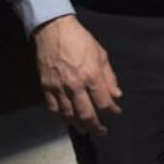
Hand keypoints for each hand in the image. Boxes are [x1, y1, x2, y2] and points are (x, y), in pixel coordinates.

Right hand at [34, 15, 121, 135]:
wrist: (54, 31)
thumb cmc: (80, 40)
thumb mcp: (101, 55)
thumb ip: (109, 77)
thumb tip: (116, 94)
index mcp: (91, 75)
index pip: (103, 101)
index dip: (111, 110)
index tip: (115, 112)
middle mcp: (75, 85)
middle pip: (86, 114)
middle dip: (95, 126)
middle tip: (101, 131)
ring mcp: (59, 88)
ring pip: (69, 115)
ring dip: (78, 125)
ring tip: (85, 130)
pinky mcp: (46, 87)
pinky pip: (53, 108)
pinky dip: (61, 117)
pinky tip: (67, 120)